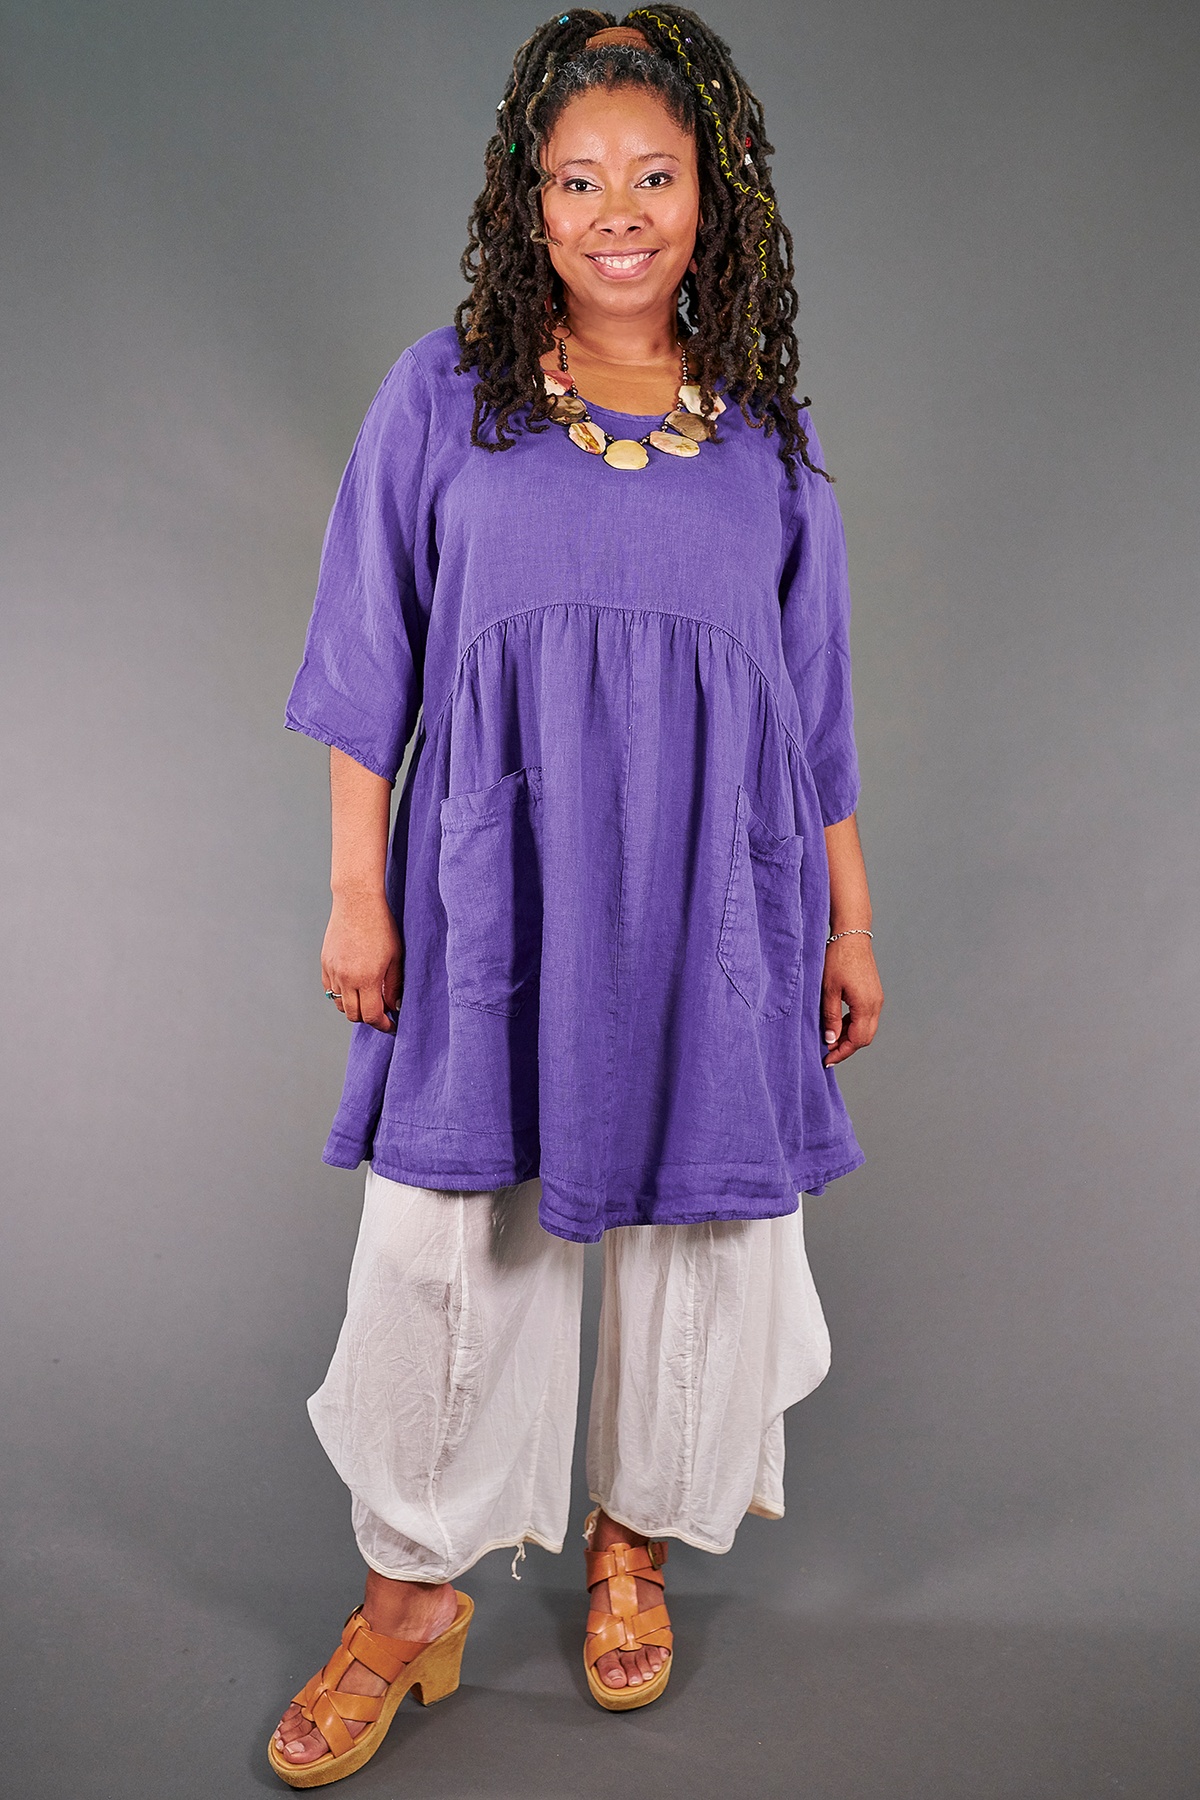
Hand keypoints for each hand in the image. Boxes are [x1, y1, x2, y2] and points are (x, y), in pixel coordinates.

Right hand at [321, 890, 401, 1032]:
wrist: (357, 902)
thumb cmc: (381, 927)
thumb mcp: (395, 958)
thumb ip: (394, 986)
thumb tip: (394, 1006)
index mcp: (366, 979)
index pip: (371, 1016)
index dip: (382, 1025)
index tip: (391, 1025)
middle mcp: (346, 978)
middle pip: (354, 1015)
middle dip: (369, 1018)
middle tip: (381, 1012)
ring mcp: (332, 971)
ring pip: (340, 1004)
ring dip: (354, 1006)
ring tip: (367, 997)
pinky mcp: (325, 963)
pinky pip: (330, 989)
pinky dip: (341, 994)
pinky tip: (353, 986)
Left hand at [821, 934, 882, 1066]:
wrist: (851, 936)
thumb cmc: (838, 959)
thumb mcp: (828, 991)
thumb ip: (830, 1018)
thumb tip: (831, 1040)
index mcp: (865, 1005)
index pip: (857, 1040)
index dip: (842, 1052)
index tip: (827, 1060)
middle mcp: (875, 1004)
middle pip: (865, 1038)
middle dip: (847, 1047)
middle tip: (828, 1052)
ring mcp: (876, 998)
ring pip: (866, 1028)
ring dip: (850, 1036)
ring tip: (830, 1037)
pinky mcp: (873, 993)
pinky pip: (866, 1017)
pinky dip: (853, 1025)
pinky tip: (838, 1023)